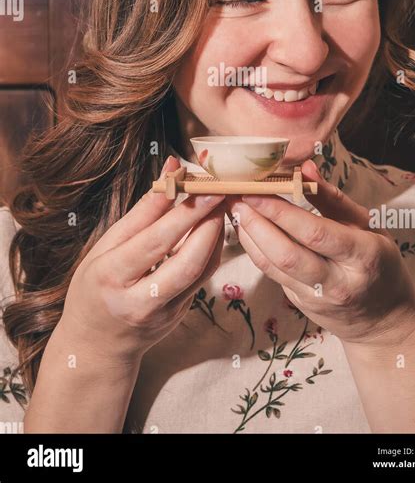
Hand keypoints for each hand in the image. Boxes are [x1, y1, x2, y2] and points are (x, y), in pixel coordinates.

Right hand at [60, 155, 225, 362]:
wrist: (94, 345)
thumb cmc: (95, 285)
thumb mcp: (105, 247)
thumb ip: (142, 212)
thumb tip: (170, 169)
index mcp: (111, 277)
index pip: (154, 242)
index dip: (183, 213)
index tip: (203, 185)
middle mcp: (139, 300)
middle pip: (186, 261)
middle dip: (209, 223)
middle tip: (221, 191)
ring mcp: (163, 313)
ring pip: (201, 271)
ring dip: (216, 234)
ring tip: (220, 204)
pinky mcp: (180, 316)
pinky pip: (202, 278)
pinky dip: (211, 249)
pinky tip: (213, 227)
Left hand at [225, 160, 414, 346]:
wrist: (382, 320)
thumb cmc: (378, 262)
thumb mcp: (369, 226)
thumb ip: (334, 198)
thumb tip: (305, 168)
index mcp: (363, 256)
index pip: (315, 233)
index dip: (281, 212)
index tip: (257, 190)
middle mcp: (338, 282)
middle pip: (287, 254)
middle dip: (256, 223)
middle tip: (236, 196)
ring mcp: (316, 298)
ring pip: (273, 266)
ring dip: (248, 235)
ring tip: (234, 208)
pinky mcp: (299, 304)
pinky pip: (272, 273)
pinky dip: (254, 248)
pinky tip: (244, 228)